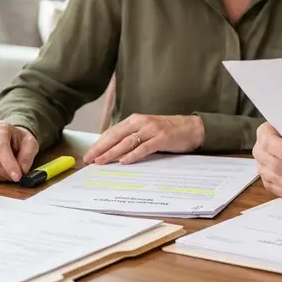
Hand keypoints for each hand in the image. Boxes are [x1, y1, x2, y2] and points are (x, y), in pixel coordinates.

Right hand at [0, 122, 39, 181]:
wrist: (10, 137)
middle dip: (6, 173)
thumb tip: (22, 170)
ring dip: (2, 176)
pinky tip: (3, 171)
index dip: (8, 164)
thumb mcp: (31, 143)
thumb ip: (28, 155)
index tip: (17, 177)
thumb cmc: (20, 140)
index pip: (0, 147)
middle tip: (18, 176)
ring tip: (11, 171)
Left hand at [83, 114, 205, 164]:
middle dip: (101, 148)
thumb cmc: (168, 130)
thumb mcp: (147, 129)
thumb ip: (132, 136)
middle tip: (89, 159)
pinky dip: (133, 154)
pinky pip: (144, 147)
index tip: (89, 154)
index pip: (112, 131)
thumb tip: (112, 150)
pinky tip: (124, 161)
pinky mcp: (162, 138)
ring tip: (101, 161)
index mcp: (135, 119)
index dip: (99, 143)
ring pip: (127, 142)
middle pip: (116, 136)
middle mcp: (141, 122)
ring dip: (112, 152)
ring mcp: (151, 130)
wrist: (192, 127)